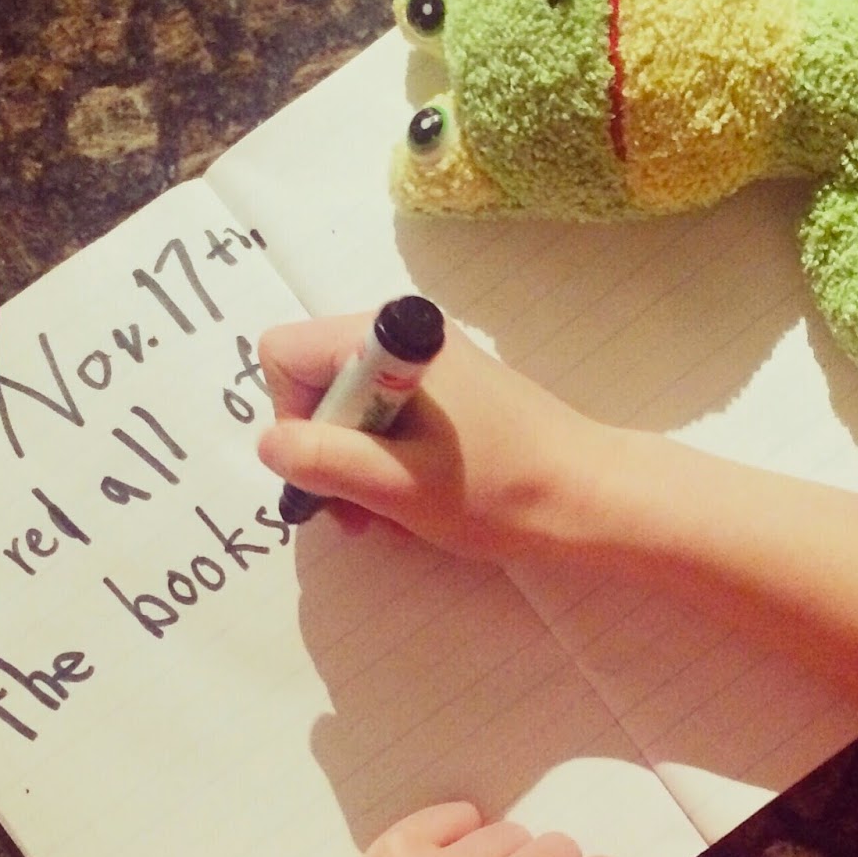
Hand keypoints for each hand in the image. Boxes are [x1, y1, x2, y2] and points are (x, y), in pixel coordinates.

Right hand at [257, 314, 611, 563]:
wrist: (588, 499)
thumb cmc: (498, 492)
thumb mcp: (398, 486)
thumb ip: (325, 460)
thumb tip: (269, 446)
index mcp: (389, 339)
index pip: (285, 355)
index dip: (292, 420)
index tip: (332, 471)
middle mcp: (403, 338)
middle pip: (315, 385)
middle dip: (326, 455)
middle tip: (359, 514)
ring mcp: (427, 365)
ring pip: (349, 413)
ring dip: (356, 473)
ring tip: (391, 519)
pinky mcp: (448, 394)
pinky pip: (386, 424)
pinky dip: (387, 469)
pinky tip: (416, 505)